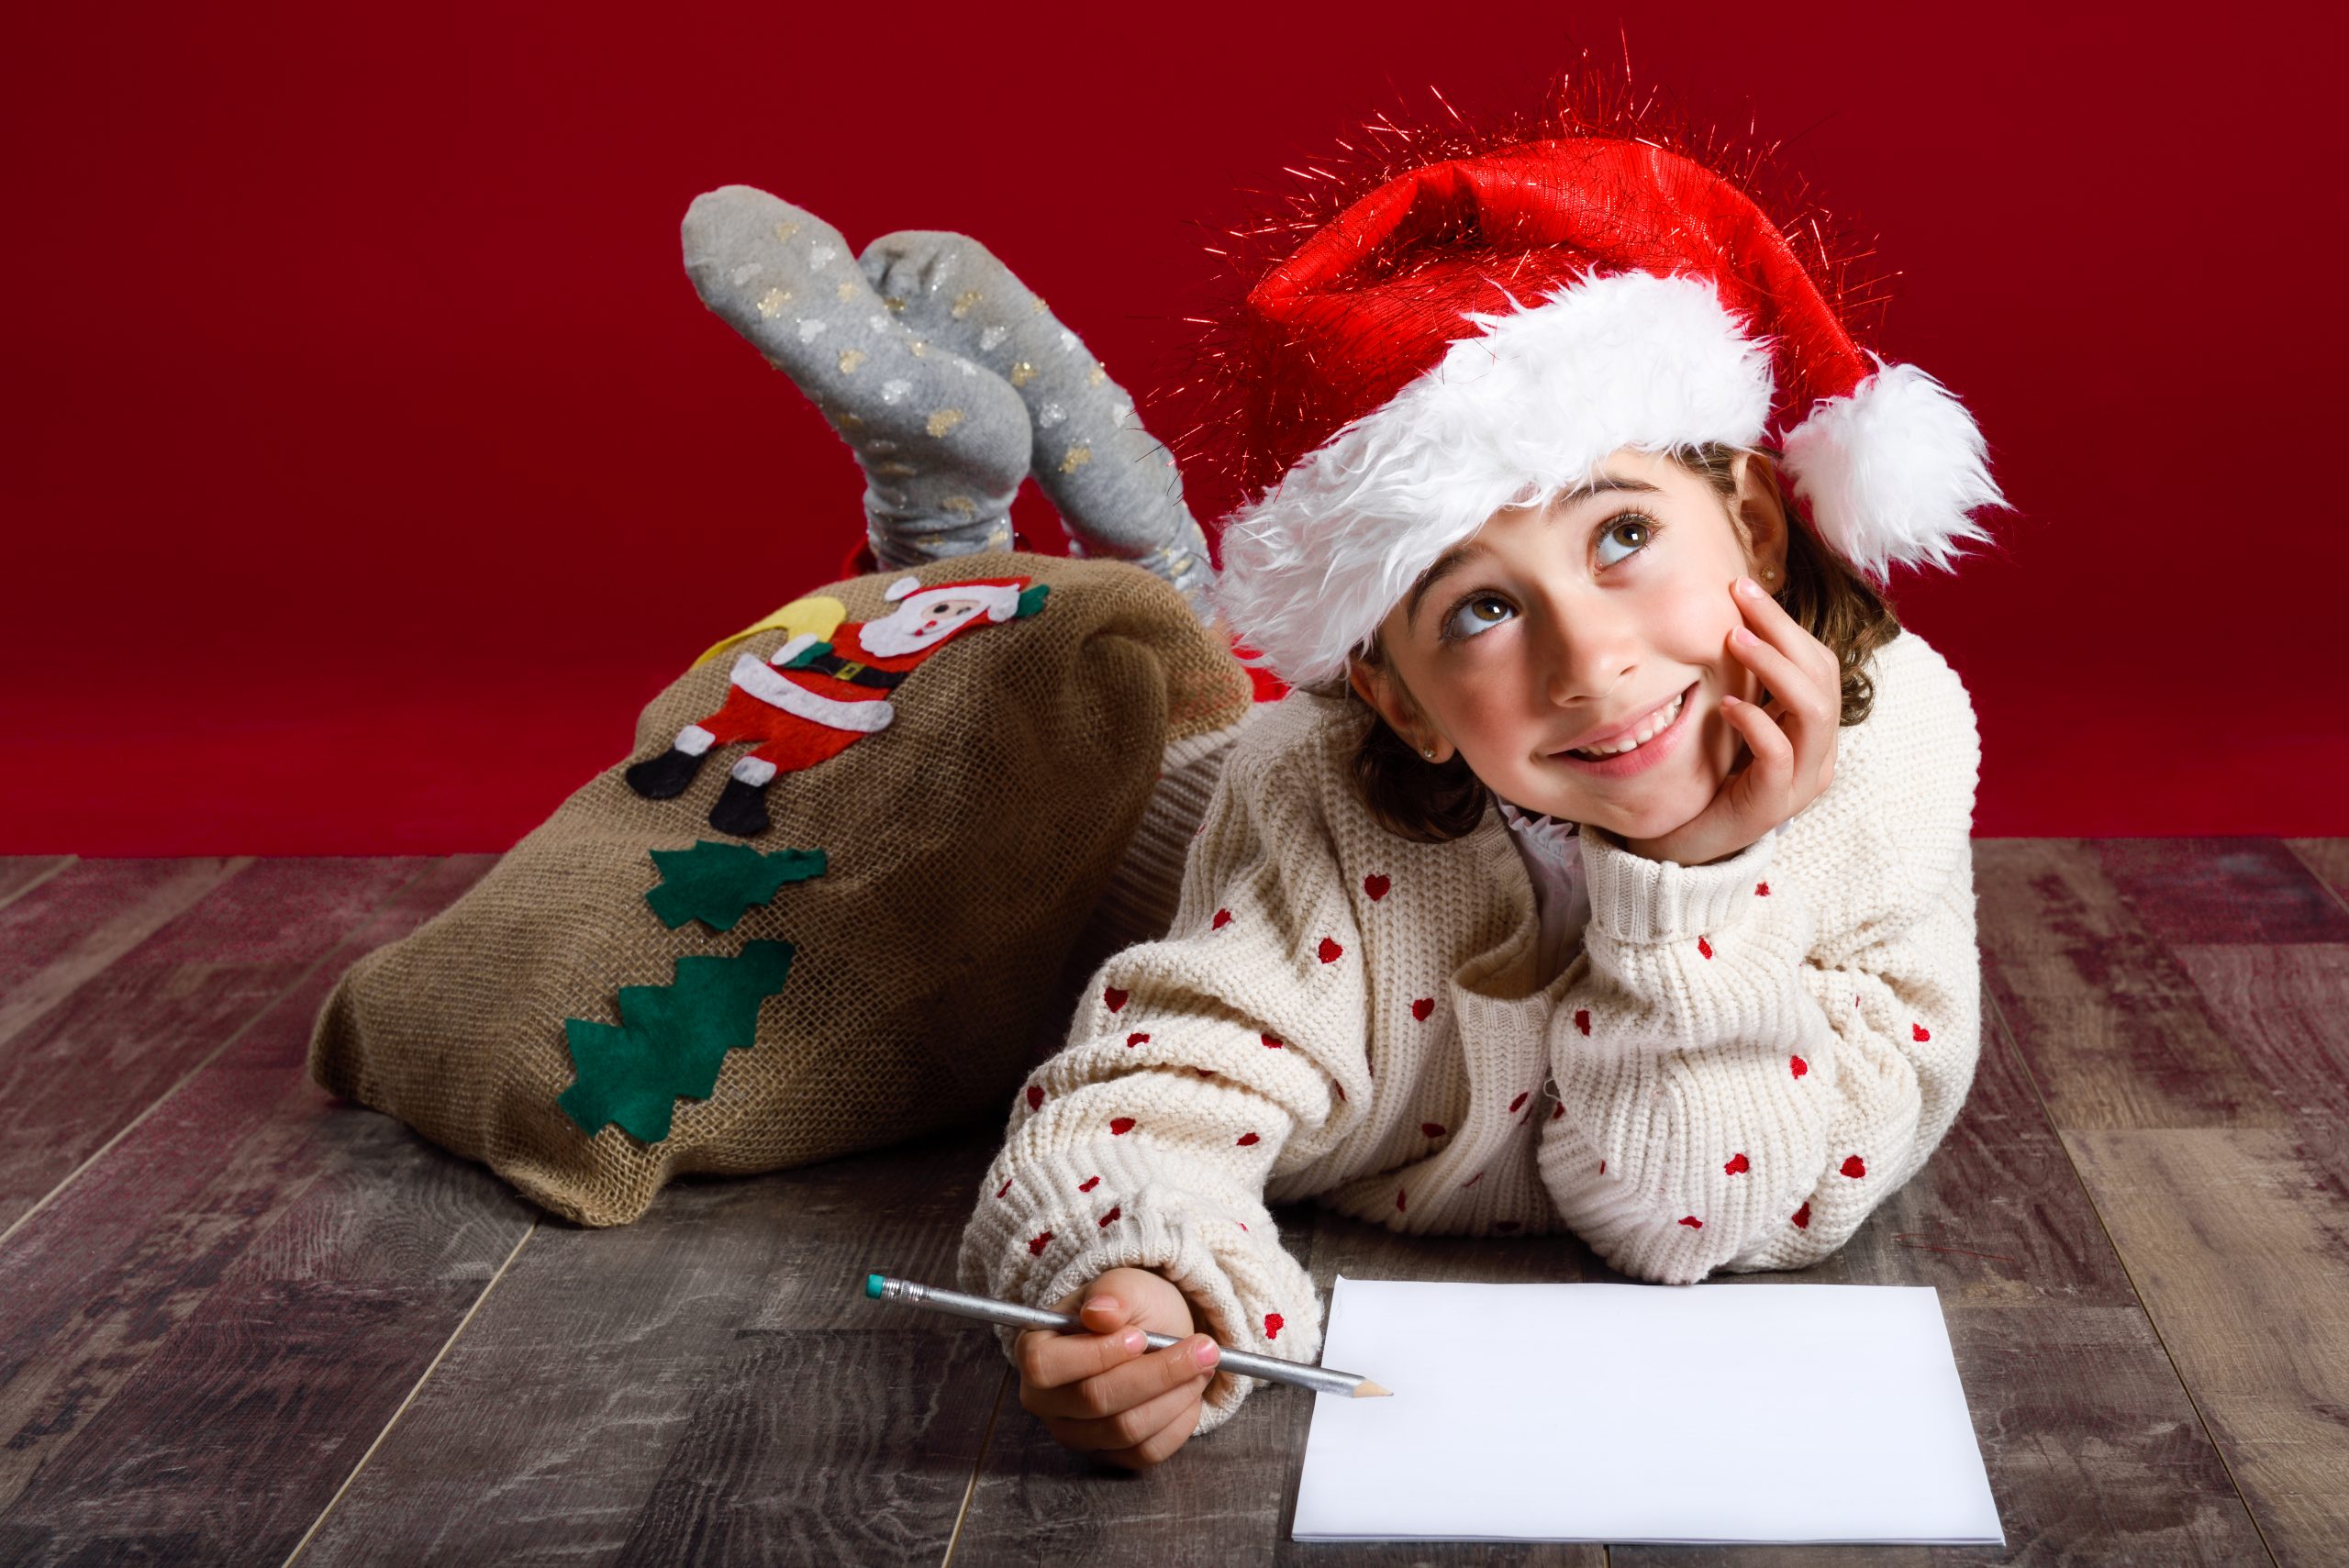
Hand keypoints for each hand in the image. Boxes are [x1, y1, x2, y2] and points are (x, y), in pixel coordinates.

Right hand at [1015, 1266, 1218, 1469]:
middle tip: (1202, 1348)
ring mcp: (1075, 1433)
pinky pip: (1146, 1453)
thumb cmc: (1128, 1307)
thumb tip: (1100, 1313)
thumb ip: (1112, 1294)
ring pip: (1125, 1430)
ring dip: (1175, 1395)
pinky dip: (1179, 1422)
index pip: (1045, 1366)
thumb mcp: (1124, 1285)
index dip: (1095, 1354)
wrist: (1151, 1333)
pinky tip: (1191, 1392)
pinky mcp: (1108, 1456)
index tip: (1140, 1337)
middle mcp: (1045, 1400)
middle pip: (1094, 1400)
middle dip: (1156, 1373)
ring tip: (1202, 1364)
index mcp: (1034, 1350)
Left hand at [1625, 576, 1839, 866]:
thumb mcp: (1728, 723)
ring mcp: (1801, 781)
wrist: (1681, 846)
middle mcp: (1817, 754)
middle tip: (1740, 597)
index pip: (1819, 664)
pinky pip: (1780, 755)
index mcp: (1811, 731)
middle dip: (1783, 630)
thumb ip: (1742, 683)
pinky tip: (1726, 705)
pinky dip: (1757, 722)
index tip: (1743, 588)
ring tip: (1733, 640)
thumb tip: (1729, 617)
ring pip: (1814, 711)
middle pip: (1823, 677)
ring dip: (1775, 667)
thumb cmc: (1704, 779)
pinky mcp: (1773, 805)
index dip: (1787, 624)